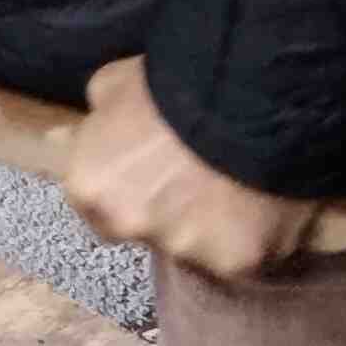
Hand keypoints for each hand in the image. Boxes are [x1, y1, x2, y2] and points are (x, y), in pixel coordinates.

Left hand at [62, 58, 324, 279]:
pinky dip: (257, 235)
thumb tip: (76, 137)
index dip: (124, 190)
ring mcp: (187, 248)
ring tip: (239, 187)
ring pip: (200, 247)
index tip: (148, 174)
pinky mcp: (241, 262)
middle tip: (197, 176)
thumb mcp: (114, 86)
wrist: (250, 95)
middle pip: (146, 231)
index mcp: (92, 187)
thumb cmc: (174, 83)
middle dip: (166, 212)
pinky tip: (269, 204)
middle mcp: (131, 225)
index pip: (95, 208)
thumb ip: (97, 122)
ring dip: (214, 226)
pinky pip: (248, 254)